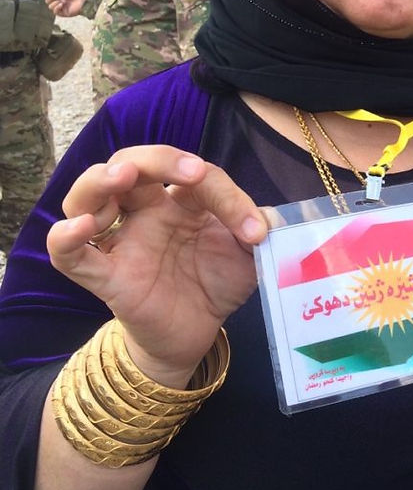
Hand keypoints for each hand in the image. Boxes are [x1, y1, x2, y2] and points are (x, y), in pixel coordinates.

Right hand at [44, 0, 86, 16]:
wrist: (84, 0)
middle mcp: (58, 2)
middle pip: (47, 0)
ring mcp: (61, 8)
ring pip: (50, 6)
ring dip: (54, 2)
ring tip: (62, 0)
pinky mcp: (63, 13)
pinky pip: (55, 11)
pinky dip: (57, 7)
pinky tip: (62, 4)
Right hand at [46, 146, 268, 385]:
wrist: (198, 333)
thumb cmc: (217, 282)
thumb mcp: (248, 254)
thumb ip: (260, 231)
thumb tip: (270, 220)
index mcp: (181, 200)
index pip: (194, 176)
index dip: (227, 194)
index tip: (255, 231)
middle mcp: (145, 213)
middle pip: (129, 163)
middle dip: (155, 157)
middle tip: (190, 171)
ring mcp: (121, 242)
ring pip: (86, 196)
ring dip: (99, 180)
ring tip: (122, 178)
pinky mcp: (105, 277)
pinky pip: (68, 255)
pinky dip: (65, 237)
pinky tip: (80, 227)